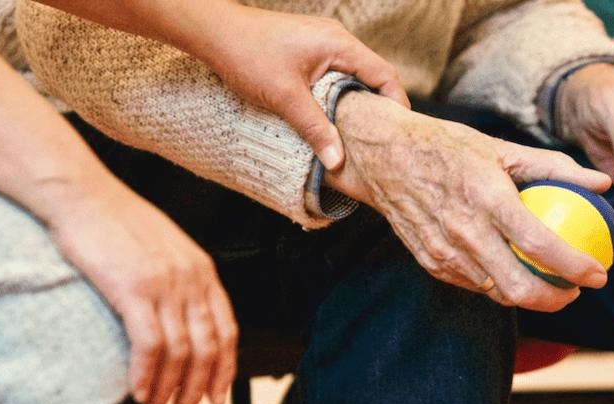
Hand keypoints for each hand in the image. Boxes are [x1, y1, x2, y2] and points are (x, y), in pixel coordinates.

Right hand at [43, 182, 237, 403]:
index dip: (224, 368)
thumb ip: (178, 279)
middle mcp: (191, 278)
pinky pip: (149, 344)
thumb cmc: (114, 220)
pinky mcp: (133, 288)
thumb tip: (179, 316)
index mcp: (202, 269)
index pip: (227, 329)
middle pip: (207, 347)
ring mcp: (164, 283)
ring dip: (168, 389)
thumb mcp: (163, 247)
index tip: (215, 395)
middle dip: (196, 388)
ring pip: (180, 352)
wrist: (81, 193)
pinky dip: (146, 375)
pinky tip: (138, 392)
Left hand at [173, 4, 410, 169]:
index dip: (396, 104)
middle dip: (378, 107)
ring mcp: (321, 41)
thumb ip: (315, 129)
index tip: (399, 132)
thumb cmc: (248, 55)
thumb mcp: (285, 97)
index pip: (384, 74)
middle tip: (381, 139)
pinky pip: (334, 72)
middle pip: (371, 75)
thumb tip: (337, 161)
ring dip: (355, 101)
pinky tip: (330, 116)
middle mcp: (336, 39)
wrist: (214, 32)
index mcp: (339, 44)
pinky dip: (338, 94)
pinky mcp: (307, 48)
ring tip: (357, 134)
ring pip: (351, 75)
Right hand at [326, 91, 612, 311]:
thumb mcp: (502, 147)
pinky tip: (514, 273)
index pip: (539, 244)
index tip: (599, 274)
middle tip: (576, 290)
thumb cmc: (448, 147)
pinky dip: (498, 284)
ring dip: (529, 296)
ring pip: (496, 292)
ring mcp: (444, 251)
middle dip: (556, 299)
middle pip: (518, 287)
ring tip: (551, 284)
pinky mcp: (430, 262)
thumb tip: (601, 183)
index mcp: (486, 197)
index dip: (575, 267)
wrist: (383, 156)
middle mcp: (464, 230)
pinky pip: (473, 284)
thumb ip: (555, 167)